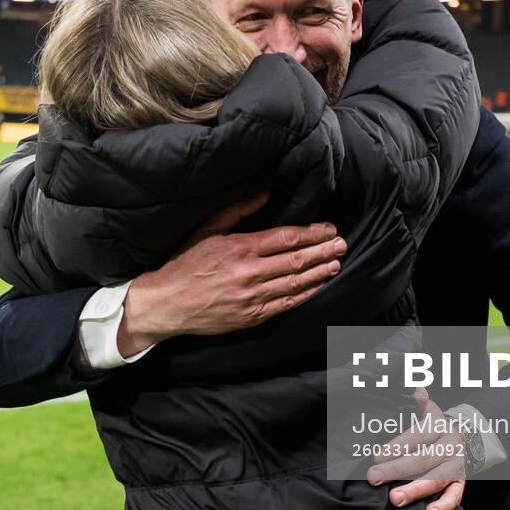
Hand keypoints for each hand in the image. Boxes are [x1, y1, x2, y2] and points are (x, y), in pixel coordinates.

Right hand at [118, 194, 344, 354]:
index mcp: (239, 248)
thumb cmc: (184, 264)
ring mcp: (252, 298)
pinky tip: (317, 287)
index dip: (311, 234)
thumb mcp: (206, 230)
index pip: (286, 238)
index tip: (328, 229)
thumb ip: (236, 211)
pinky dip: (304, 295)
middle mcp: (249, 273)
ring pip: (295, 283)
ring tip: (335, 264)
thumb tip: (264, 193)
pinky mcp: (252, 317)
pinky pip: (285, 305)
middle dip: (323, 252)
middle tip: (342, 244)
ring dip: (319, 273)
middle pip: (296, 261)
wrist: (167, 304)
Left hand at [366, 389, 467, 509]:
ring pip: (438, 477)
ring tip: (396, 498)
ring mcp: (457, 463)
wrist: (463, 434)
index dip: (397, 445)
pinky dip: (444, 505)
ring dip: (416, 489)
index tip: (376, 456)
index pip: (418, 435)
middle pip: (423, 458)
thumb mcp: (422, 408)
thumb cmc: (430, 424)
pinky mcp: (461, 481)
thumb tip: (414, 390)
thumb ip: (415, 401)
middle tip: (374, 476)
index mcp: (438, 424)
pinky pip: (456, 495)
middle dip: (396, 469)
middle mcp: (450, 443)